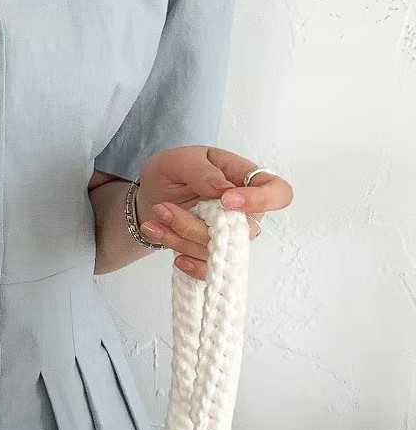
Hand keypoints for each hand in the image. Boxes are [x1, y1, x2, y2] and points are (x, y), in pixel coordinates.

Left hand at [136, 146, 292, 280]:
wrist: (150, 198)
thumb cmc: (172, 173)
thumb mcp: (179, 160)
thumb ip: (203, 172)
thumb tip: (225, 191)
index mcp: (245, 180)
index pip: (278, 193)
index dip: (261, 201)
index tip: (225, 200)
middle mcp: (244, 212)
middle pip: (242, 231)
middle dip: (196, 225)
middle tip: (163, 209)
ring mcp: (230, 237)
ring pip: (217, 250)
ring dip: (180, 237)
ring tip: (157, 217)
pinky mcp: (213, 255)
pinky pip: (207, 268)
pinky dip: (182, 256)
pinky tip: (163, 239)